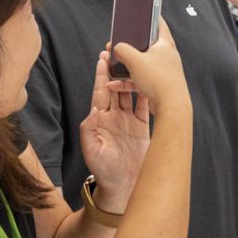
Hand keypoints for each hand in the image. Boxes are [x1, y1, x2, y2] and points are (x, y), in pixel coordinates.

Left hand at [80, 51, 149, 212]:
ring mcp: (128, 121)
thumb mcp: (91, 151)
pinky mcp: (142, 126)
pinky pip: (143, 105)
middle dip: (115, 69)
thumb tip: (93, 110)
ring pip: (129, 93)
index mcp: (100, 120)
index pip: (100, 92)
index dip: (101, 75)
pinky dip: (145, 92)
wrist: (122, 186)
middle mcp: (114, 117)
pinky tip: (147, 79)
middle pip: (114, 87)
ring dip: (129, 77)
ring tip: (133, 60)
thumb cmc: (104, 171)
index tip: (102, 57)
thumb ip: (89, 130)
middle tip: (117, 51)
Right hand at [109, 17, 190, 116]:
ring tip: (113, 66)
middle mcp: (166, 55)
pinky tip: (115, 84)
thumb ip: (122, 50)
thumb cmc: (159, 80)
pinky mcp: (158, 84)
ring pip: (141, 63)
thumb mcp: (135, 60)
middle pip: (146, 45)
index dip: (150, 16)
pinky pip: (140, 79)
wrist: (171, 106)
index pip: (159, 23)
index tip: (144, 11)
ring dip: (127, 65)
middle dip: (131, 46)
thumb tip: (117, 47)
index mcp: (164, 44)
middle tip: (119, 44)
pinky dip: (128, 81)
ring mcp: (163, 70)